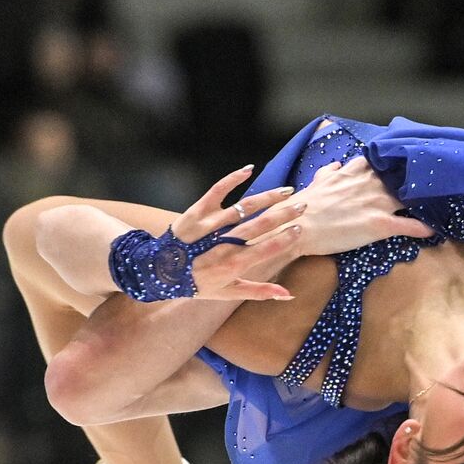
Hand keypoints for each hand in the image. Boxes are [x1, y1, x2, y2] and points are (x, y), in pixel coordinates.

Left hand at [174, 165, 307, 300]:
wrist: (161, 273)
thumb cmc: (198, 284)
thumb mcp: (229, 292)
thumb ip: (260, 291)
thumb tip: (287, 294)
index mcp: (235, 264)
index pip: (267, 248)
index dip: (285, 238)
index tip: (299, 229)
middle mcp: (225, 244)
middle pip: (260, 225)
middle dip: (284, 215)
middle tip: (302, 206)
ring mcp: (211, 225)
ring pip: (245, 207)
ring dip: (268, 197)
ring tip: (286, 191)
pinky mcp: (198, 211)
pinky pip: (218, 191)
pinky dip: (233, 179)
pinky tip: (249, 169)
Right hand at [246, 157, 433, 256]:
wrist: (298, 225)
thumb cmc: (305, 206)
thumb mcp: (317, 181)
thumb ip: (329, 172)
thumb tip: (337, 164)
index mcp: (355, 172)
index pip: (383, 161)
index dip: (397, 163)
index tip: (408, 163)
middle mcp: (370, 184)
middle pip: (402, 178)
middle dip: (417, 180)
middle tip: (434, 183)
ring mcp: (376, 203)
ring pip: (409, 198)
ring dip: (425, 202)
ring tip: (440, 204)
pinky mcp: (379, 224)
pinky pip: (408, 225)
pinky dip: (423, 228)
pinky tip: (434, 230)